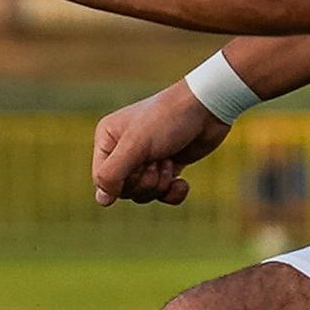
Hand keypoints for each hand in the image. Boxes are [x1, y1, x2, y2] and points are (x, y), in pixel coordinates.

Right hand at [90, 83, 228, 206]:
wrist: (207, 109)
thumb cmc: (167, 120)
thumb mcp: (135, 145)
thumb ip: (112, 173)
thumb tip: (102, 200)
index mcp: (108, 139)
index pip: (102, 179)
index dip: (121, 181)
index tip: (139, 165)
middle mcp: (123, 151)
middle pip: (124, 190)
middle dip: (145, 181)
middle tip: (158, 159)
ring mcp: (146, 160)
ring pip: (144, 194)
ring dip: (160, 183)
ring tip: (169, 161)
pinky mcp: (167, 167)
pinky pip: (163, 195)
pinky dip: (174, 192)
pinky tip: (182, 181)